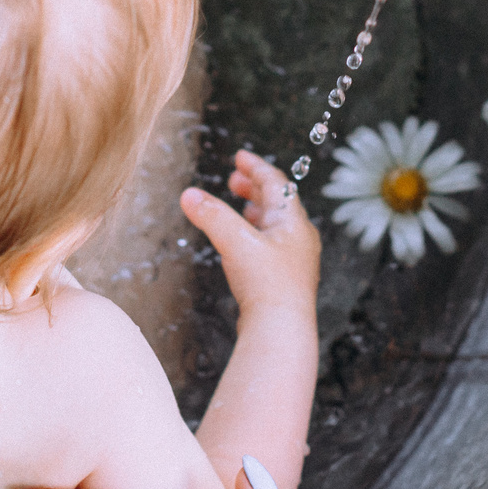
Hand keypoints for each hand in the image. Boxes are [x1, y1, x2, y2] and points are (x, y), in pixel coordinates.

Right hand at [182, 152, 318, 325]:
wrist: (281, 331)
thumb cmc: (267, 285)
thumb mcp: (235, 242)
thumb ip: (211, 216)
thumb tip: (188, 194)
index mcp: (294, 222)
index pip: (276, 184)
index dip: (256, 167)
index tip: (240, 157)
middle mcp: (299, 239)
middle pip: (278, 203)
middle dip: (254, 188)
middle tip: (234, 179)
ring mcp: (294, 261)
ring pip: (275, 226)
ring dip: (256, 211)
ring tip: (240, 206)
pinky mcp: (284, 281)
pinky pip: (270, 247)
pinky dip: (255, 235)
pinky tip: (242, 244)